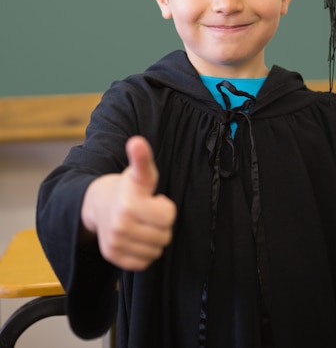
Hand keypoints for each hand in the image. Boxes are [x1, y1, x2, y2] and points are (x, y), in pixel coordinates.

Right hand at [81, 136, 176, 270]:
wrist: (98, 203)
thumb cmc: (126, 187)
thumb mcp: (138, 172)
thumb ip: (142, 159)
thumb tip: (137, 142)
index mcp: (129, 205)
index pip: (168, 217)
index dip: (165, 207)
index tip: (154, 200)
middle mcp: (120, 226)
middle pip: (164, 236)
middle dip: (161, 224)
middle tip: (148, 213)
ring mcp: (115, 243)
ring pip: (156, 251)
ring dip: (154, 238)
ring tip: (142, 223)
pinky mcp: (113, 257)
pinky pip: (144, 263)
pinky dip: (144, 252)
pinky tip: (137, 236)